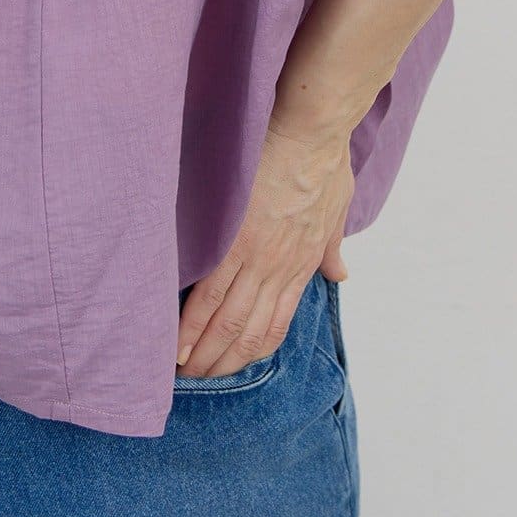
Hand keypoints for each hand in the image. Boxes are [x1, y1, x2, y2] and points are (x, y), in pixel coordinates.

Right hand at [175, 114, 354, 377]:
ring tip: (181, 373)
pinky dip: (192, 325)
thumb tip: (339, 274)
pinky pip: (210, 295)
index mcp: (301, 266)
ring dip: (203, 353)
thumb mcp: (338, 211)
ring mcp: (257, 260)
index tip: (229, 367)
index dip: (250, 353)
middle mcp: (279, 272)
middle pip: (247, 335)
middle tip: (196, 382)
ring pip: (227, 322)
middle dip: (221, 364)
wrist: (312, 134)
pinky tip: (177, 345)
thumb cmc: (325, 163)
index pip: (274, 326)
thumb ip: (332, 248)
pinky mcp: (235, 243)